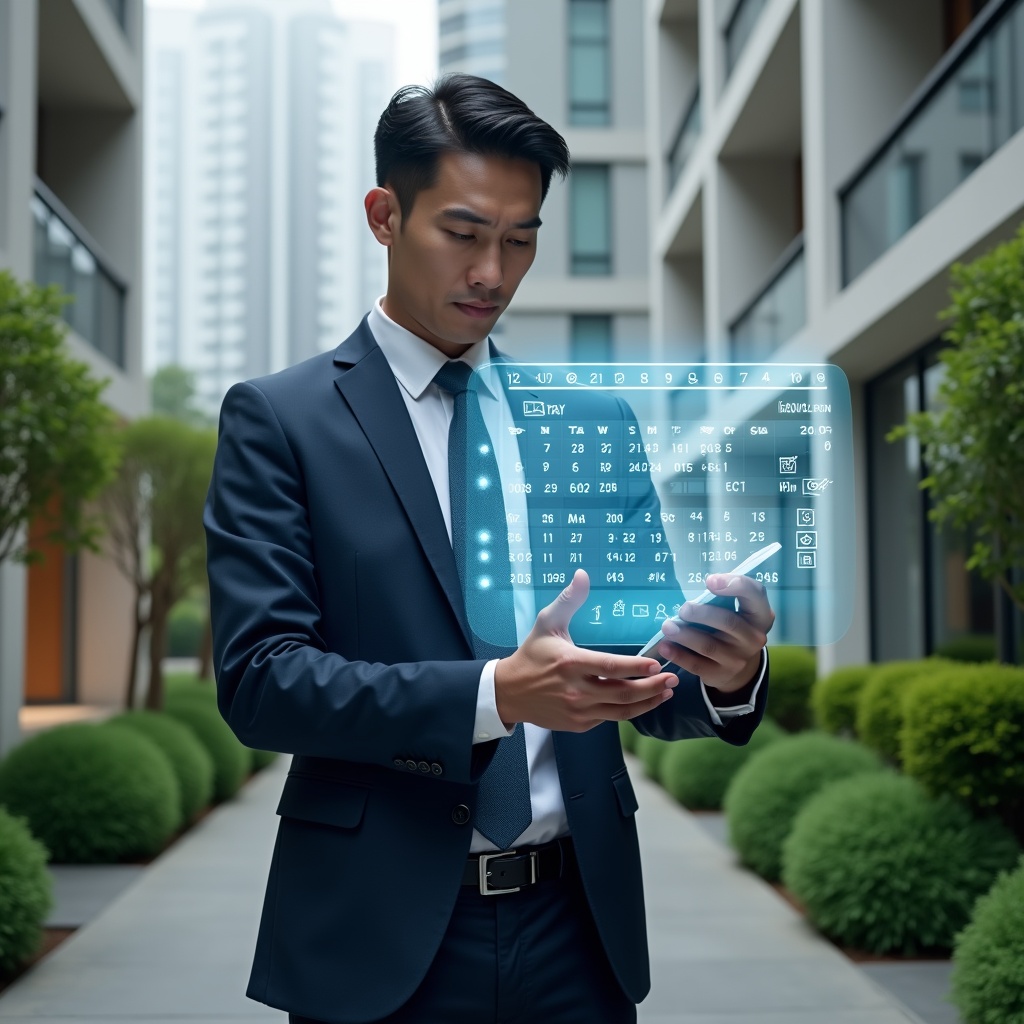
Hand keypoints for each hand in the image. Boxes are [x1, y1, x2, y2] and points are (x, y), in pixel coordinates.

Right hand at [494, 570, 677, 732]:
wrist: (509, 692)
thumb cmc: (531, 654)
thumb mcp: (547, 623)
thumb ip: (569, 600)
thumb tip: (583, 574)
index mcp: (570, 663)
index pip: (610, 667)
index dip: (636, 666)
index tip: (657, 663)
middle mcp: (576, 690)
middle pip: (623, 693)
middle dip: (652, 687)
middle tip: (673, 679)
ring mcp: (578, 710)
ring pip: (621, 711)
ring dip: (647, 702)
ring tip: (666, 693)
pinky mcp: (579, 724)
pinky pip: (609, 718)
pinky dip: (628, 710)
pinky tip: (642, 700)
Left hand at [657, 574, 774, 692]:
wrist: (740, 668)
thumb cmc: (733, 629)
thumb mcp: (737, 612)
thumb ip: (723, 600)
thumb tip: (693, 597)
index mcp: (760, 615)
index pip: (755, 594)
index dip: (734, 584)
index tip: (709, 581)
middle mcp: (754, 637)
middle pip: (728, 621)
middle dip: (702, 614)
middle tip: (683, 609)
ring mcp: (738, 659)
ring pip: (709, 645)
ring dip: (685, 635)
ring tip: (667, 626)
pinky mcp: (720, 674)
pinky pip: (697, 664)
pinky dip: (678, 655)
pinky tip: (665, 646)